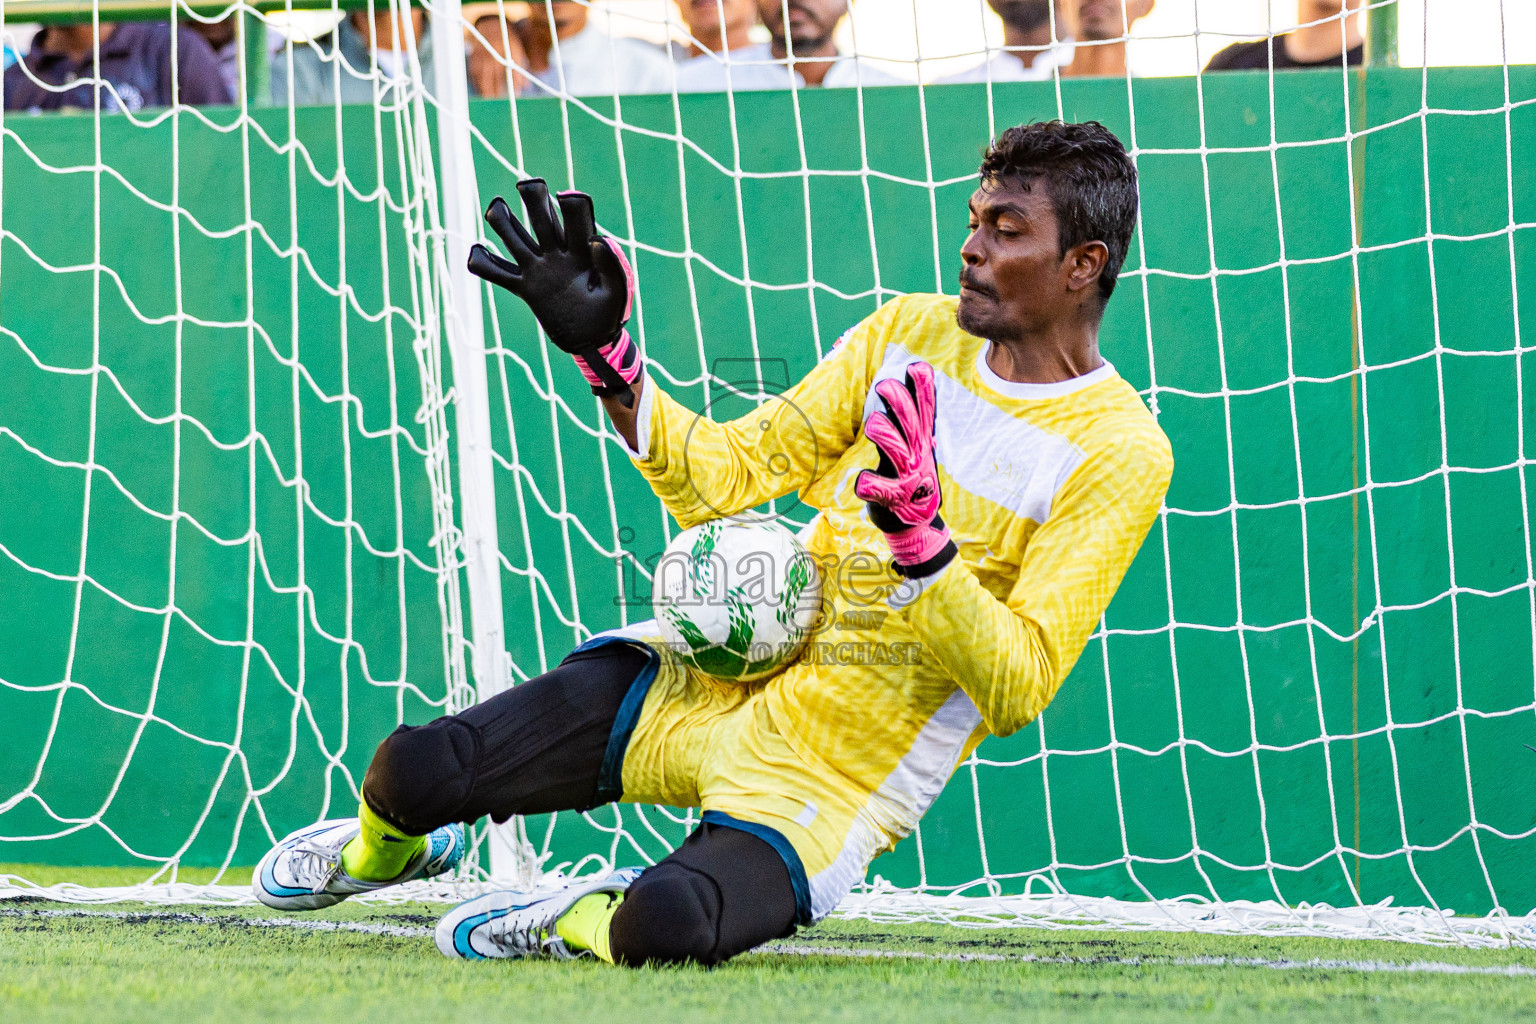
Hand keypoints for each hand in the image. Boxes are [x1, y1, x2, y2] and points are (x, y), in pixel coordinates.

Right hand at [467, 178, 641, 406]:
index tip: (567, 198)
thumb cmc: (609, 315)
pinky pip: (497, 273)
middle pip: (541, 216)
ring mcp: (538, 269)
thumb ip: (611, 267)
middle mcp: (557, 253)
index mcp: (582, 250)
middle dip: (533, 196)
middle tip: (526, 185)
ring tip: (496, 209)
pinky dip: (483, 263)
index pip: (576, 215)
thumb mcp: (616, 293)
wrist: (592, 342)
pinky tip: (477, 253)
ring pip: (514, 237)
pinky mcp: (524, 288)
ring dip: (502, 220)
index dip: (571, 202)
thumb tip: (598, 240)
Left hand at [854, 362, 957, 577]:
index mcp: (920, 442)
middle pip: (911, 423)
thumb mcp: (916, 449)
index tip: (916, 366)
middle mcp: (916, 456)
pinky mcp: (892, 500)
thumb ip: (911, 419)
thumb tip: (903, 382)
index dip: (923, 388)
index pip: (926, 409)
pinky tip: (861, 482)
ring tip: (873, 424)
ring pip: (896, 451)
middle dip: (899, 402)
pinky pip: (880, 490)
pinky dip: (870, 485)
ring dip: (884, 434)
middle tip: (883, 385)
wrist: (917, 525)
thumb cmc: (911, 478)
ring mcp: (906, 478)